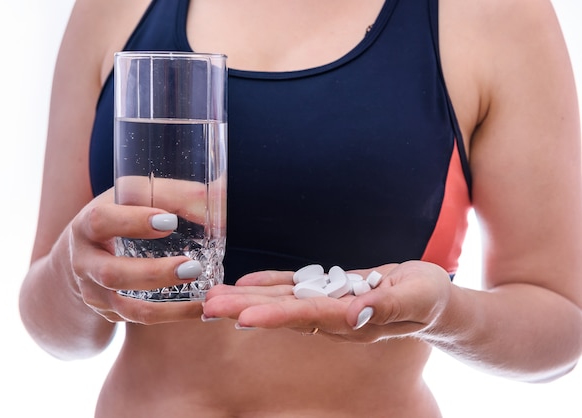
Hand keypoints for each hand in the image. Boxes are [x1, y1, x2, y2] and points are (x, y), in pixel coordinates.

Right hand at [67, 188, 203, 323]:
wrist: (82, 255)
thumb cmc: (117, 217)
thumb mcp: (130, 199)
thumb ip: (166, 194)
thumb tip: (208, 195)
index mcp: (86, 227)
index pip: (102, 222)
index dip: (134, 221)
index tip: (170, 222)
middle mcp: (84, 263)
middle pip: (113, 274)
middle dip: (155, 274)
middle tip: (193, 268)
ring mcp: (94, 293)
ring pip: (128, 308)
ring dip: (168, 308)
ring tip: (203, 299)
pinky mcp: (109, 313)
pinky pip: (141, 320)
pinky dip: (174, 316)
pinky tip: (201, 309)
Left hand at [203, 261, 452, 342]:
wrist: (432, 299)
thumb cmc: (430, 298)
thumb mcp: (417, 298)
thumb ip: (386, 307)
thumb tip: (355, 312)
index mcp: (355, 322)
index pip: (308, 318)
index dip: (275, 316)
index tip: (243, 317)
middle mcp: (335, 318)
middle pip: (284, 312)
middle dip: (245, 308)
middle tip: (208, 306)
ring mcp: (330, 306)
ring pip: (283, 301)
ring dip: (248, 298)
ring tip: (215, 297)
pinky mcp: (330, 292)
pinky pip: (296, 288)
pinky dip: (271, 284)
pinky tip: (248, 283)